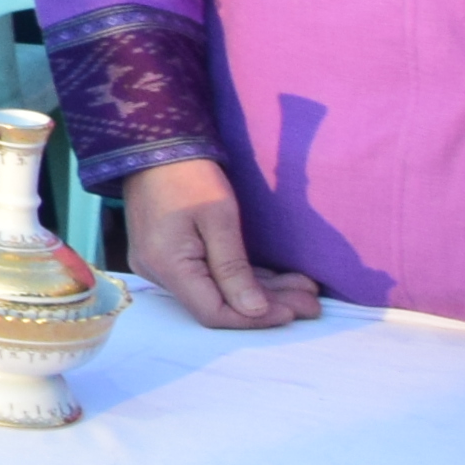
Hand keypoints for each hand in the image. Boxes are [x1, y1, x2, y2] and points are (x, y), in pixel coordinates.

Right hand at [119, 158, 319, 328]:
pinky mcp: (168, 256)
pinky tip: (276, 280)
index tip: (293, 311)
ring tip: (302, 291)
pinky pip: (208, 277)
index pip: (213, 313)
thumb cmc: (189, 176)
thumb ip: (234, 269)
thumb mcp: (219, 218)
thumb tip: (254, 312)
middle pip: (217, 304)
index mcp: (168, 265)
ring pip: (216, 292)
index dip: (255, 318)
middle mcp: (158, 273)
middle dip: (267, 305)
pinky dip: (241, 279)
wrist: (154, 145)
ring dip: (260, 293)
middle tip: (310, 303)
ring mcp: (160, 265)